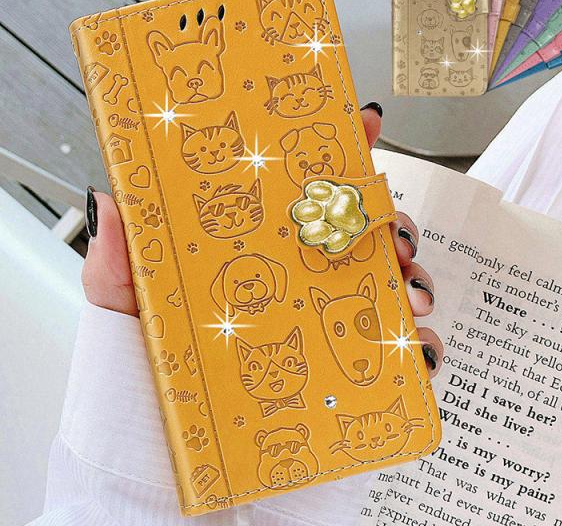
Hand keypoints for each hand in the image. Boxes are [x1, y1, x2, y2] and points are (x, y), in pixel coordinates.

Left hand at [82, 103, 443, 374]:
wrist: (167, 471)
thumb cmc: (148, 384)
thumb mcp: (128, 313)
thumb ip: (120, 261)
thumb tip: (108, 202)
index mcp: (258, 253)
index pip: (303, 191)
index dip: (337, 151)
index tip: (359, 123)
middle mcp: (300, 282)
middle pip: (360, 230)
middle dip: (388, 216)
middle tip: (386, 225)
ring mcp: (330, 325)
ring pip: (392, 284)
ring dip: (414, 276)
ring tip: (408, 288)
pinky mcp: (353, 377)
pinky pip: (402, 355)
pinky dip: (421, 348)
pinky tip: (414, 346)